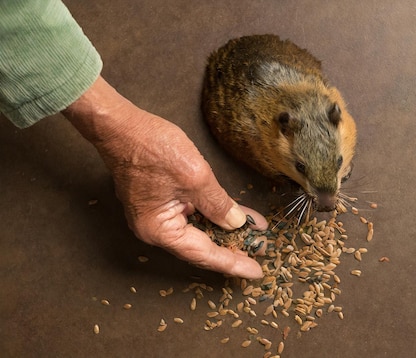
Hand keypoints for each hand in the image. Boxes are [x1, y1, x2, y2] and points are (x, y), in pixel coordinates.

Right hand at [63, 76, 266, 278]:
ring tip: (255, 233)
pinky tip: (236, 214)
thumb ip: (218, 204)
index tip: (256, 271)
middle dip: (233, 248)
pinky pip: (191, 216)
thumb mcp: (195, 176)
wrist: (119, 125)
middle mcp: (155, 229)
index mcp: (159, 230)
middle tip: (262, 251)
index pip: (204, 254)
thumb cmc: (150, 148)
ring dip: (226, 230)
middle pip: (200, 246)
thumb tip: (236, 223)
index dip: (232, 263)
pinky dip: (213, 215)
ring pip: (198, 231)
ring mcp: (156, 216)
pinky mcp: (160, 202)